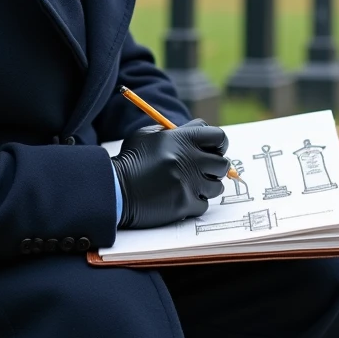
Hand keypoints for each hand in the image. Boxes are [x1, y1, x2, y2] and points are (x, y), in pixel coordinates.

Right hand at [111, 121, 228, 229]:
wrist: (116, 189)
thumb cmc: (131, 160)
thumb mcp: (148, 135)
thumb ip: (174, 132)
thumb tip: (197, 134)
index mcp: (183, 139)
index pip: (219, 137)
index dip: (219, 143)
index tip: (213, 150)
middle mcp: (189, 159)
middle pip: (222, 163)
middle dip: (215, 167)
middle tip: (204, 170)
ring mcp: (189, 183)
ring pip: (216, 186)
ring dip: (207, 186)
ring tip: (192, 185)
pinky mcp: (185, 204)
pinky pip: (204, 204)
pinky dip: (195, 203)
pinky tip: (181, 197)